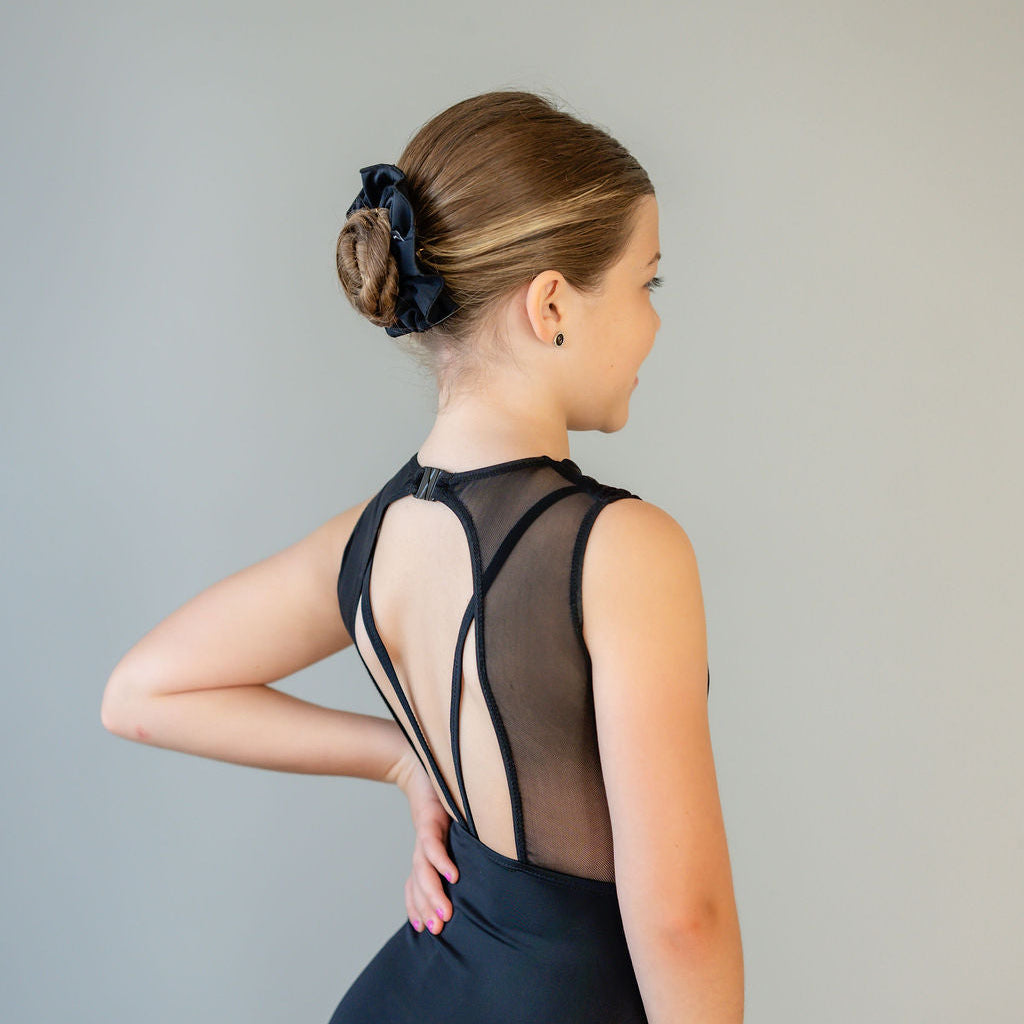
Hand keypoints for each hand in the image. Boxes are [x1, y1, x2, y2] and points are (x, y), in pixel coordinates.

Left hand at [393, 749, 459, 935]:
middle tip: (438, 930)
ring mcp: (425, 834)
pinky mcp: (430, 819)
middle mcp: (423, 848)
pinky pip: (433, 845)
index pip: (417, 885)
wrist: (419, 763)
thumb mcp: (448, 826)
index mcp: (426, 853)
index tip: (426, 929)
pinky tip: (452, 875)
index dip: (418, 907)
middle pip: (420, 884)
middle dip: (427, 908)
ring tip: (445, 914)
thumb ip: (456, 845)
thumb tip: (473, 867)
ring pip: (424, 871)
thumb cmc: (439, 797)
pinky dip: (441, 861)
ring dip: (433, 894)